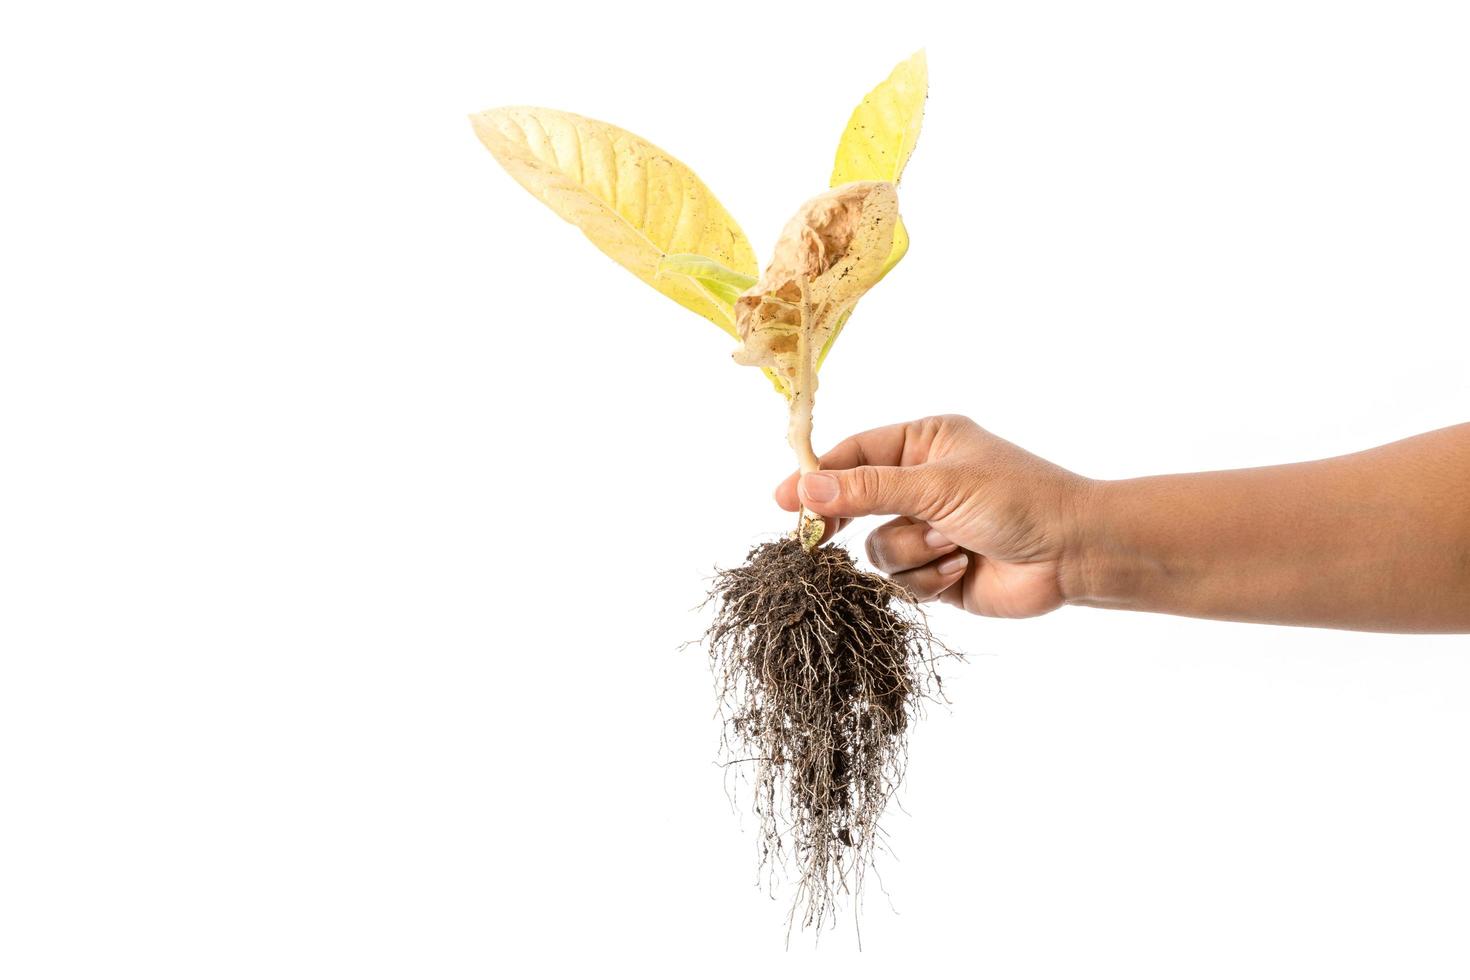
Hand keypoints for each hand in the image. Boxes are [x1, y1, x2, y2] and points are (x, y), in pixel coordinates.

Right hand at [774, 415, 1090, 617]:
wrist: (1075, 554)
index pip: (855, 453)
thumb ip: (868, 488)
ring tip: (953, 546)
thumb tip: (806, 486)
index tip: (783, 499)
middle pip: (855, 501)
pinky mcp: (938, 571)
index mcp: (925, 442)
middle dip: (847, 519)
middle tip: (816, 537)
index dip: (817, 476)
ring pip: (877, 547)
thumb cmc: (1018, 500)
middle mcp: (922, 483)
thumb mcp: (937, 485)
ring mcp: (929, 528)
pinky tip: (963, 569)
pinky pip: (902, 579)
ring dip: (911, 551)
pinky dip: (929, 577)